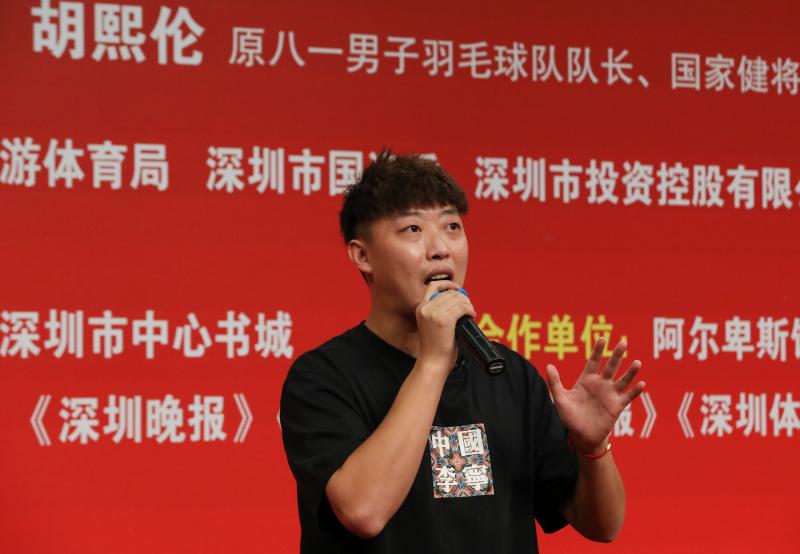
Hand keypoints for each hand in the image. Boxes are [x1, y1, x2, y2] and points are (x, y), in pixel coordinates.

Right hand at [415, 280, 475, 371]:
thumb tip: (457, 300)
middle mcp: (426, 308)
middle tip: (468, 308)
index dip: (447, 284)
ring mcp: (434, 313)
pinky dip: (470, 310)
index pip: (433, 286)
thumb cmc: (434, 347)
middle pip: (450, 292)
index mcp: (420, 308)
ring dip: (468, 305)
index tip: (457, 289)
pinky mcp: (445, 320)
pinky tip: (471, 316)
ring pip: (458, 299)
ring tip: (470, 313)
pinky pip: (463, 308)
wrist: (432, 362)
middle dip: (462, 298)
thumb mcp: (430, 325)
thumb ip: (438, 312)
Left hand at [545, 337, 644, 455]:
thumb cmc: (569, 417)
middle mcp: (600, 385)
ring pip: (622, 380)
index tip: (602, 338)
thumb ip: (554, 383)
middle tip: (623, 342)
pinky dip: (635, 391)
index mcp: (586, 380)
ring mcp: (610, 395)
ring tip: (637, 363)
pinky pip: (628, 397)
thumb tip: (548, 365)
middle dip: (617, 355)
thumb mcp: (560, 399)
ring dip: (630, 372)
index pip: (593, 362)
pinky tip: (641, 384)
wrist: (580, 436)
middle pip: (610, 367)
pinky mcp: (617, 406)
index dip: (598, 351)